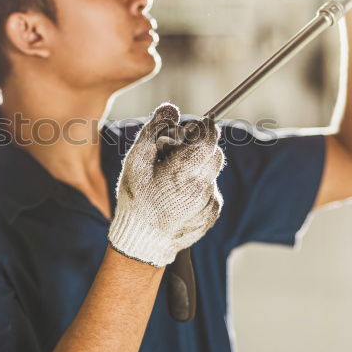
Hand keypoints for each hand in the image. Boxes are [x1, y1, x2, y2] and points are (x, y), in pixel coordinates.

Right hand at [108, 103, 224, 266]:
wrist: (144, 242)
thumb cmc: (137, 199)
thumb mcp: (137, 161)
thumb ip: (155, 131)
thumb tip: (171, 108)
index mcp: (184, 170)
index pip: (208, 137)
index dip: (201, 129)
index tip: (190, 130)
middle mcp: (203, 185)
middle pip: (214, 153)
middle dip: (198, 148)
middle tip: (173, 156)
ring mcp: (210, 201)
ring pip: (212, 172)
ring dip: (197, 169)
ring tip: (171, 180)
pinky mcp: (213, 213)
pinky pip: (210, 190)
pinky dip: (198, 187)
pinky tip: (177, 197)